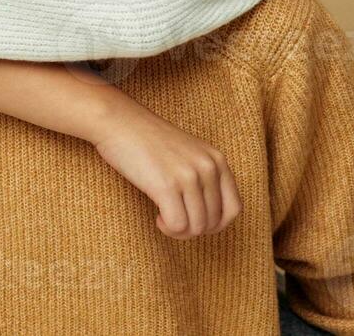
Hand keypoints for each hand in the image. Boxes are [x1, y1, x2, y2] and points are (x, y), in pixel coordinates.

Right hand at [89, 99, 242, 239]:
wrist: (120, 121)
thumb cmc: (149, 141)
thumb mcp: (189, 154)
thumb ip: (205, 178)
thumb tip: (210, 221)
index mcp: (217, 159)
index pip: (234, 208)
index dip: (216, 225)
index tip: (195, 221)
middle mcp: (208, 167)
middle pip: (214, 222)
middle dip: (193, 229)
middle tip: (173, 219)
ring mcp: (188, 176)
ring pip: (196, 227)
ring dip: (179, 231)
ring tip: (164, 217)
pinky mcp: (166, 185)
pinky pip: (177, 225)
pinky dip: (167, 228)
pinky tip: (157, 216)